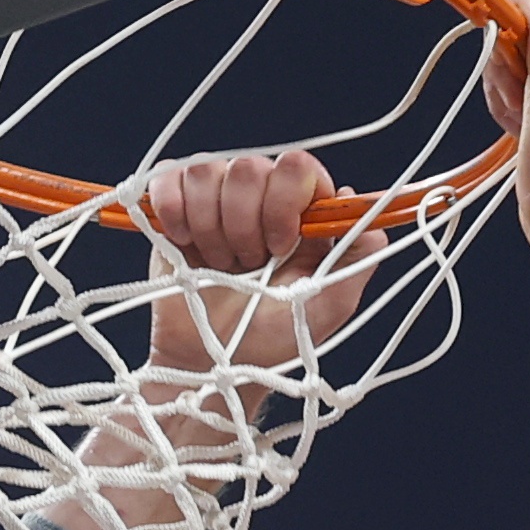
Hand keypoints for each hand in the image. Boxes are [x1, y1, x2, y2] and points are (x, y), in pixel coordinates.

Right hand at [131, 148, 364, 377]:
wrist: (210, 363)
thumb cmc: (271, 338)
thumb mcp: (328, 307)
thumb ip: (358, 258)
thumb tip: (360, 201)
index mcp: (300, 209)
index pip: (298, 167)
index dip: (285, 202)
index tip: (281, 246)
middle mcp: (259, 195)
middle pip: (249, 168)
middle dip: (244, 223)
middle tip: (247, 264)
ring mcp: (215, 198)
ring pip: (208, 172)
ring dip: (210, 226)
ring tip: (217, 264)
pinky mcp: (172, 207)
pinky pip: (169, 179)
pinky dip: (171, 208)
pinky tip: (182, 242)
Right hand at [499, 0, 529, 260]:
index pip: (526, 2)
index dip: (501, 28)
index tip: (498, 61)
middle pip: (512, 34)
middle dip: (502, 68)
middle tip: (520, 105)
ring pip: (506, 64)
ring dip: (502, 92)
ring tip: (522, 123)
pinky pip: (511, 89)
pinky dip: (506, 108)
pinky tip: (521, 131)